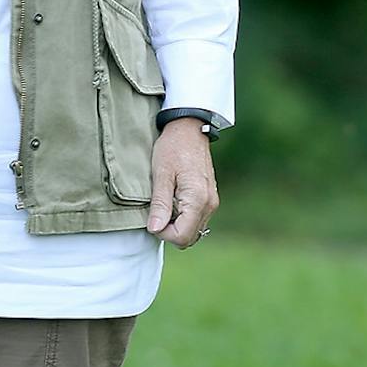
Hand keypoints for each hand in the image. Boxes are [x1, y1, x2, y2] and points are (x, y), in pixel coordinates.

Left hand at [146, 118, 219, 248]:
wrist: (190, 129)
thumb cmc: (173, 148)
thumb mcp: (161, 174)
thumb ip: (160, 204)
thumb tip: (155, 229)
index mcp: (198, 199)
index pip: (182, 237)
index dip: (163, 234)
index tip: (153, 218)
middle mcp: (210, 204)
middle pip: (189, 238)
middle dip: (170, 232)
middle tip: (158, 212)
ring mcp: (212, 201)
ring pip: (193, 230)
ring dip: (177, 226)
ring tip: (165, 204)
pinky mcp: (210, 198)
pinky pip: (197, 219)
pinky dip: (184, 218)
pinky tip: (174, 201)